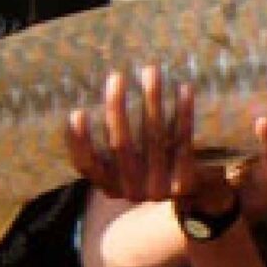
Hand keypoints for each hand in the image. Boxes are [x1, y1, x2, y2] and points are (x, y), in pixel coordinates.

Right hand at [66, 66, 196, 201]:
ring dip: (152, 99)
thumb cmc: (146, 169)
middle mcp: (131, 191)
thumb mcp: (120, 166)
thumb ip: (102, 149)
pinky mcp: (183, 180)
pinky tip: (183, 88)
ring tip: (151, 71)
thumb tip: (76, 115)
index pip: (86, 165)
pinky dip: (183, 113)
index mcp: (109, 187)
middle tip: (117, 76)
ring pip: (154, 136)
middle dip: (117, 107)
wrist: (189, 196)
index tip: (76, 112)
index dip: (78, 141)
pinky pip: (182, 140)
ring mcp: (158, 188)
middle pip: (121, 144)